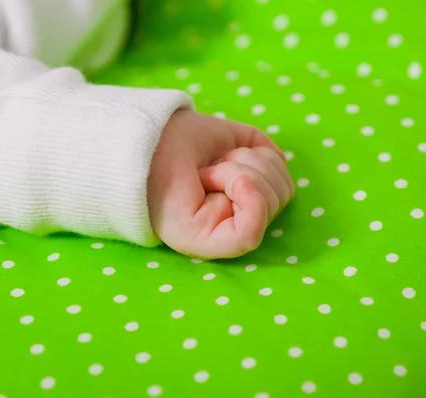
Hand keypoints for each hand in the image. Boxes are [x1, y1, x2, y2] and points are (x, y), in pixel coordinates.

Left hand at [148, 109, 294, 259]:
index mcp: (239, 199)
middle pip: (281, 195)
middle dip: (252, 165)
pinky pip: (250, 234)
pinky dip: (252, 200)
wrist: (144, 140)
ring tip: (204, 173)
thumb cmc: (178, 139)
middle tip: (211, 165)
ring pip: (269, 206)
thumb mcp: (230, 138)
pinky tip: (232, 183)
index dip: (268, 162)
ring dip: (240, 173)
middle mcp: (232, 220)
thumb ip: (259, 149)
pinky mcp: (205, 244)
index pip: (282, 188)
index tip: (231, 153)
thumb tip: (278, 161)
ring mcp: (220, 234)